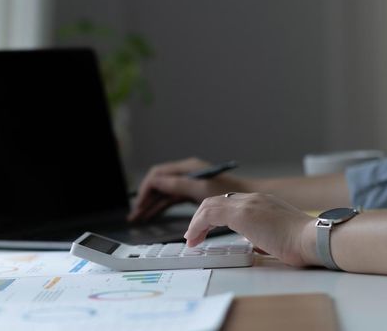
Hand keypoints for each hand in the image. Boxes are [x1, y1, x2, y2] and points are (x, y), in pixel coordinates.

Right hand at [128, 157, 245, 221]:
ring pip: (164, 193)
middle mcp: (186, 174)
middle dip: (145, 199)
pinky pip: (172, 200)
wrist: (251, 200)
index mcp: (187, 168)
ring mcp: (190, 184)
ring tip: (139, 218)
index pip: (157, 175)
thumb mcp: (200, 188)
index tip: (140, 204)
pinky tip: (153, 215)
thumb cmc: (230, 191)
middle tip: (135, 215)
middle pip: (158, 185)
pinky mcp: (194, 194)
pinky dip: (162, 207)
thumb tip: (155, 182)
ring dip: (151, 205)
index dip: (146, 190)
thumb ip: (177, 184)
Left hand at [184, 192, 316, 266]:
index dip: (214, 216)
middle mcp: (254, 199)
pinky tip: (194, 238)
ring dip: (196, 222)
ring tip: (191, 239)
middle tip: (193, 235)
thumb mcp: (279, 236)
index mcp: (263, 202)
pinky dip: (197, 225)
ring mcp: (248, 204)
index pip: (230, 203)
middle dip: (200, 218)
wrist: (314, 239)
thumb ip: (265, 236)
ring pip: (209, 205)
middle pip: (216, 201)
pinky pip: (210, 214)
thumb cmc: (303, 243)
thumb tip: (257, 246)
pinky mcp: (242, 213)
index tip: (207, 230)